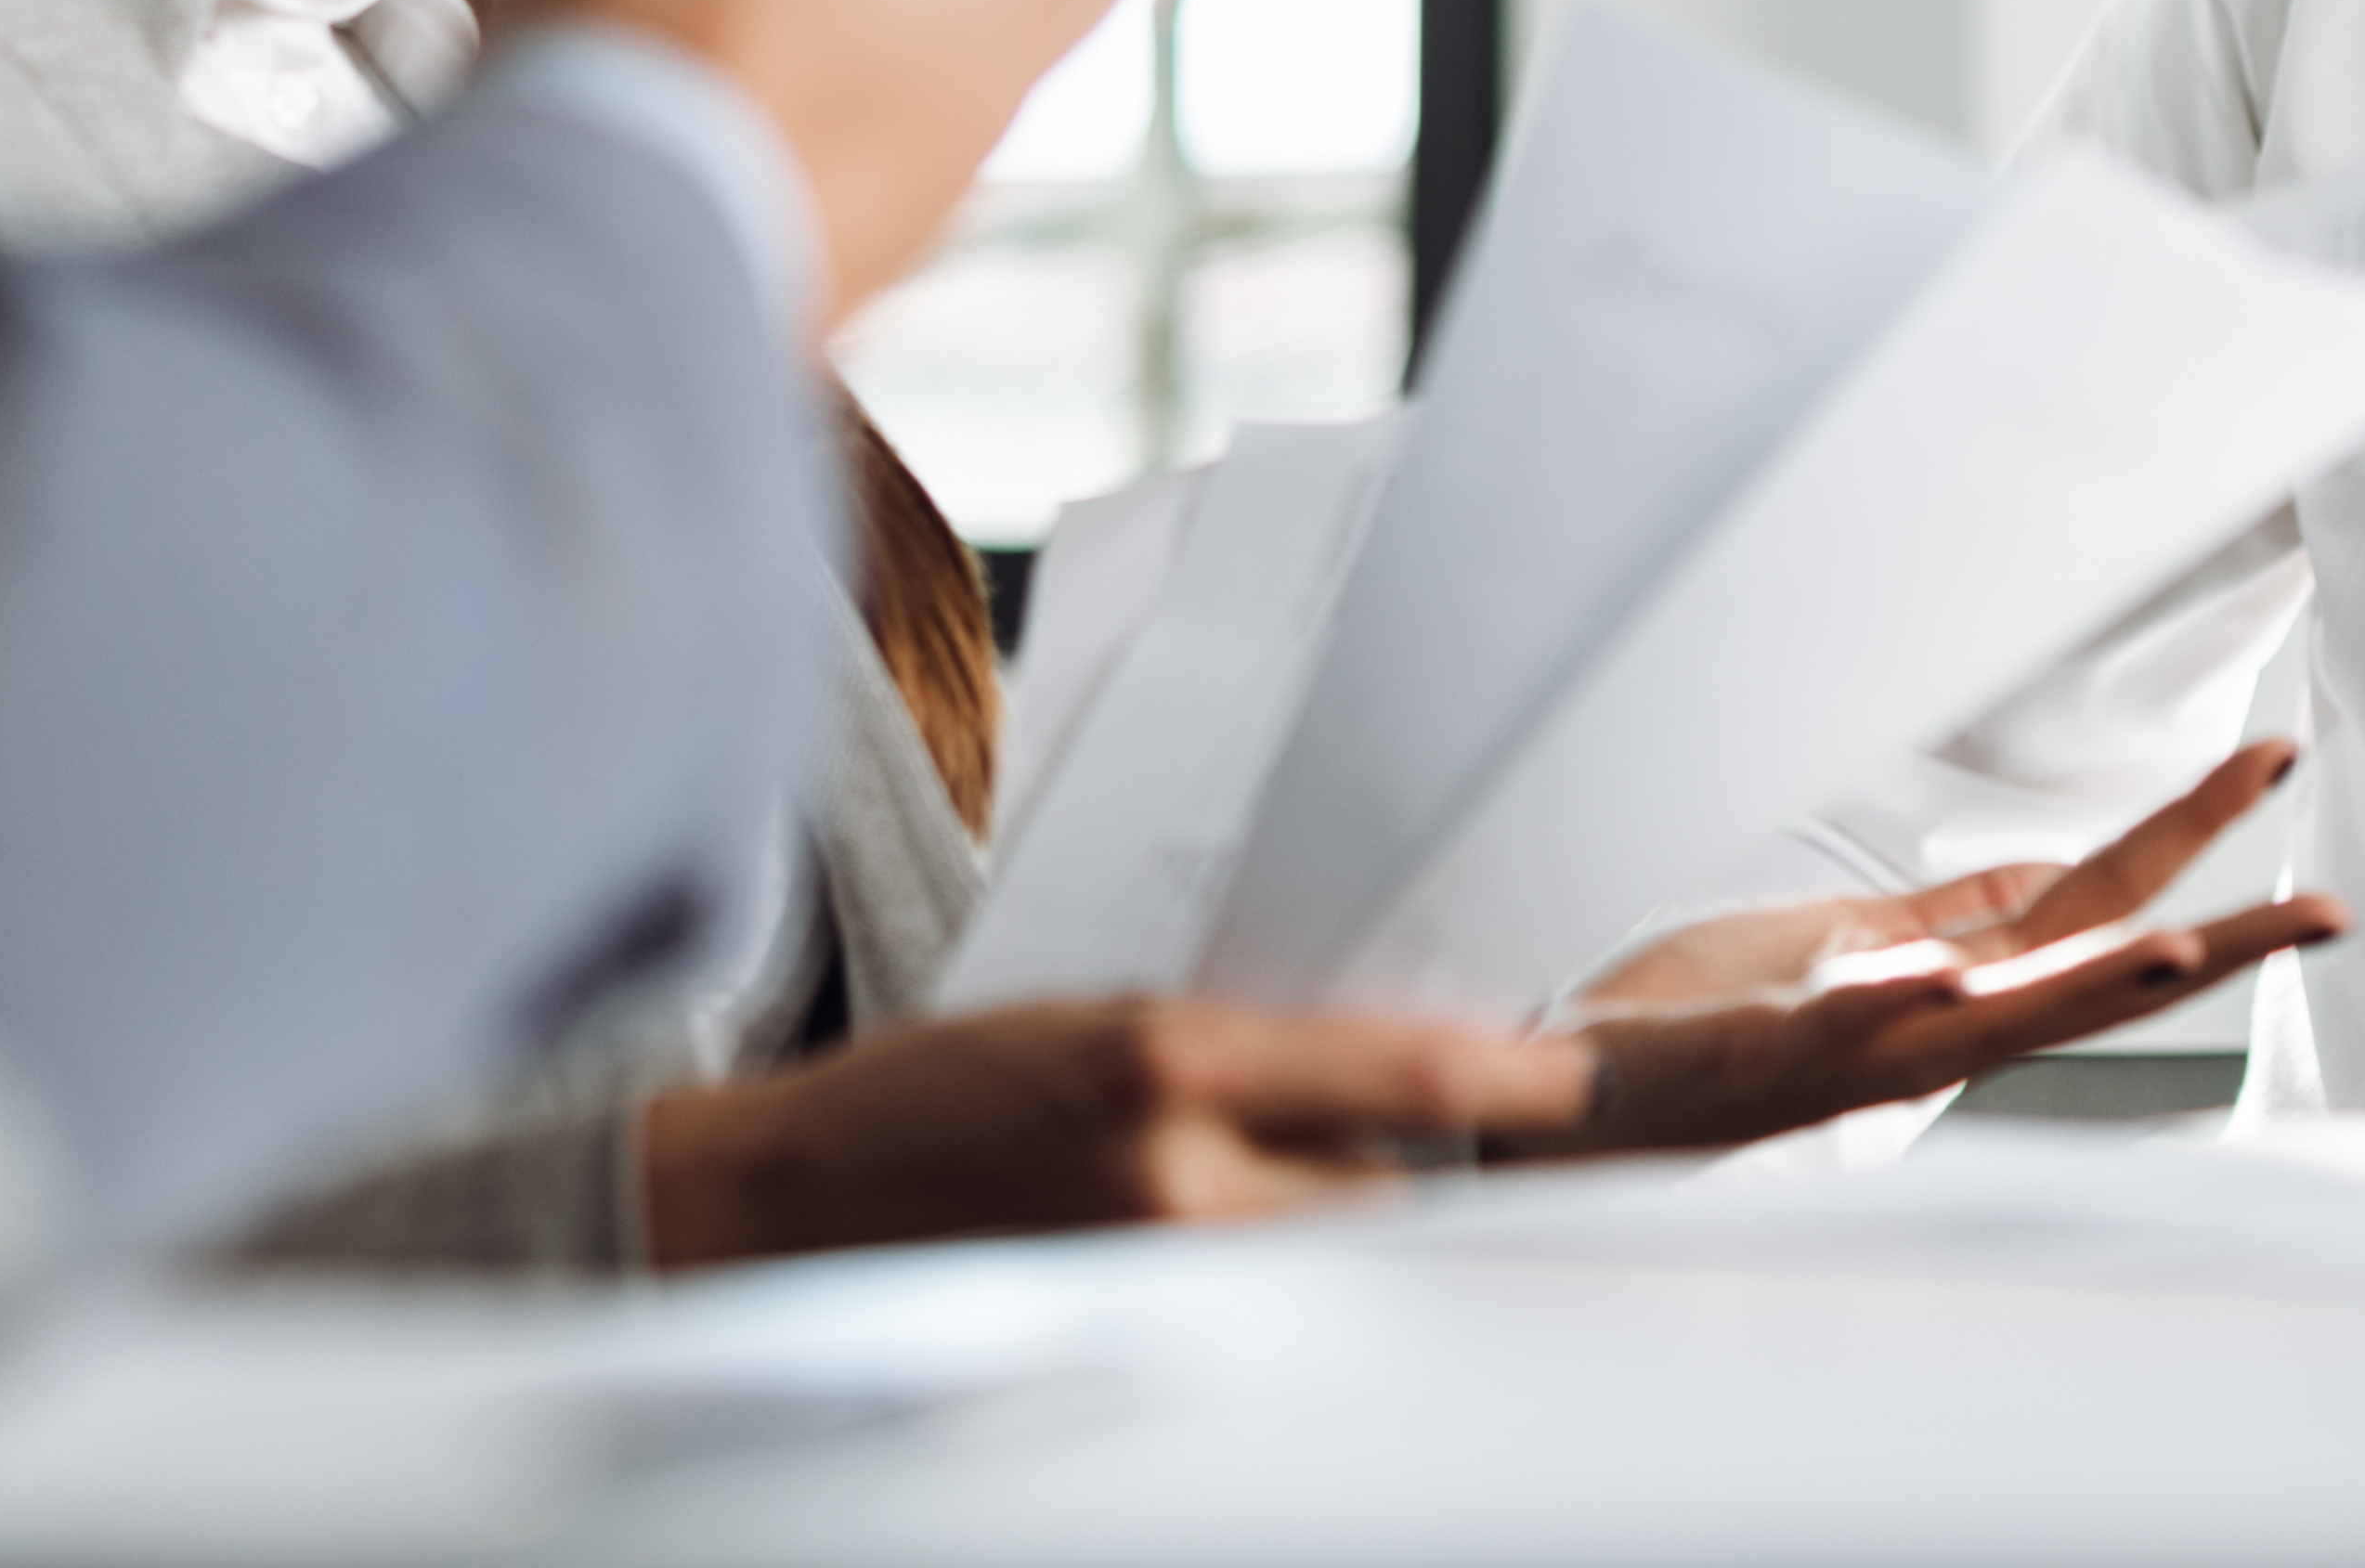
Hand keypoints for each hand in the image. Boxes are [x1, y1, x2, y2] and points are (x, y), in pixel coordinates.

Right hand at [633, 999, 1587, 1265]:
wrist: (791, 1209)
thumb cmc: (938, 1096)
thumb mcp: (1093, 1018)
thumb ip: (1239, 1051)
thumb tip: (1393, 1071)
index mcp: (1160, 1058)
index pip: (1394, 1071)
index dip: (1510, 1077)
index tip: (1574, 1075)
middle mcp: (1170, 1180)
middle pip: (1391, 1194)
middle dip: (1441, 1171)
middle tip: (1494, 1152)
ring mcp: (1154, 1281)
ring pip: (1340, 1269)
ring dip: (1370, 1239)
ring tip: (1361, 1215)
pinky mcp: (1129, 1345)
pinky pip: (1267, 1323)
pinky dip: (1296, 1294)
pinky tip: (1288, 1272)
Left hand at [1504, 743, 2336, 1158]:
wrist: (1572, 1094)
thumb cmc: (1701, 1022)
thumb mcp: (1842, 954)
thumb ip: (1947, 926)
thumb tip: (2046, 883)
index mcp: (1948, 986)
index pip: (2100, 908)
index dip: (2190, 840)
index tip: (2270, 762)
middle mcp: (1928, 1029)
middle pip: (2096, 977)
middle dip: (2214, 945)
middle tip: (2328, 912)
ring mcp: (1857, 1047)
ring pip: (2002, 1018)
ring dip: (2092, 988)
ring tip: (2181, 947)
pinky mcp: (1774, 1053)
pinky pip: (1851, 1028)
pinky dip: (1904, 1002)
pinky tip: (1953, 976)